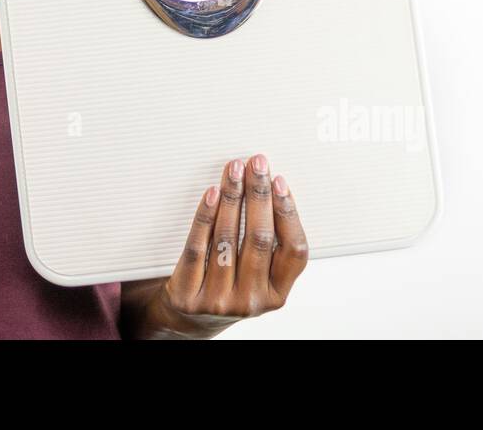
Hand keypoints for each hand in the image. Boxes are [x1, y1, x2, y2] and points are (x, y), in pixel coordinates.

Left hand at [129, 154, 308, 338]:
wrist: (189, 319)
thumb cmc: (229, 286)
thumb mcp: (259, 277)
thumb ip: (270, 246)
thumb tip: (273, 188)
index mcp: (276, 295)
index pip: (294, 251)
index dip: (288, 213)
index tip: (280, 182)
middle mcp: (251, 301)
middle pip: (260, 238)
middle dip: (259, 194)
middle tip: (256, 164)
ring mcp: (219, 300)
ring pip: (228, 239)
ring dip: (232, 198)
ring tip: (234, 170)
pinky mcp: (188, 294)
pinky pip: (197, 247)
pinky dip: (205, 216)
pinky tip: (211, 194)